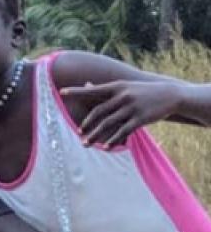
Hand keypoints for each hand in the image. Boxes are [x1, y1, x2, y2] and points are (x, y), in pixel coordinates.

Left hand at [60, 80, 180, 146]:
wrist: (170, 94)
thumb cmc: (143, 91)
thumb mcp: (125, 87)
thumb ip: (105, 89)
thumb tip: (86, 84)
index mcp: (117, 87)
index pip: (93, 90)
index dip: (77, 91)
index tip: (61, 92)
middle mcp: (122, 96)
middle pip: (99, 112)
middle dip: (87, 124)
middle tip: (79, 133)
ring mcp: (132, 108)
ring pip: (109, 124)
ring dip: (96, 135)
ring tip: (86, 144)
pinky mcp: (141, 118)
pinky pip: (124, 131)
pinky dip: (113, 140)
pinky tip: (106, 147)